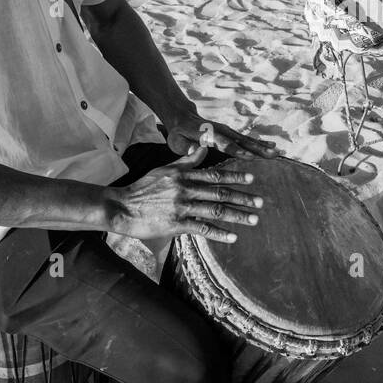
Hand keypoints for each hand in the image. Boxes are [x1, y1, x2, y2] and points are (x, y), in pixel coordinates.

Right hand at [106, 160, 263, 243]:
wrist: (121, 208)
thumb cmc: (143, 188)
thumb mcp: (165, 169)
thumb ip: (186, 160)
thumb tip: (202, 146)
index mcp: (184, 175)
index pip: (214, 174)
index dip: (234, 176)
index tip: (252, 178)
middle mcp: (185, 189)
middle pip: (220, 193)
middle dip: (243, 198)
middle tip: (261, 202)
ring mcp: (181, 207)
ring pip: (215, 211)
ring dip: (237, 216)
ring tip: (253, 219)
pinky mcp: (176, 224)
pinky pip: (202, 228)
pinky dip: (219, 233)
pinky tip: (233, 237)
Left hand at [162, 111, 277, 160]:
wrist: (182, 116)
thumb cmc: (178, 133)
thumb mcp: (176, 141)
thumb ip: (186, 147)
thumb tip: (194, 151)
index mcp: (208, 134)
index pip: (223, 142)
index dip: (235, 149)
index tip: (248, 156)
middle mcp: (220, 131)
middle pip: (240, 141)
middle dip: (257, 148)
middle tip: (272, 155)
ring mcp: (227, 131)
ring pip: (246, 139)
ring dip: (262, 146)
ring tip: (277, 153)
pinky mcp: (231, 133)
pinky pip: (246, 139)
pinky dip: (260, 143)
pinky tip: (272, 147)